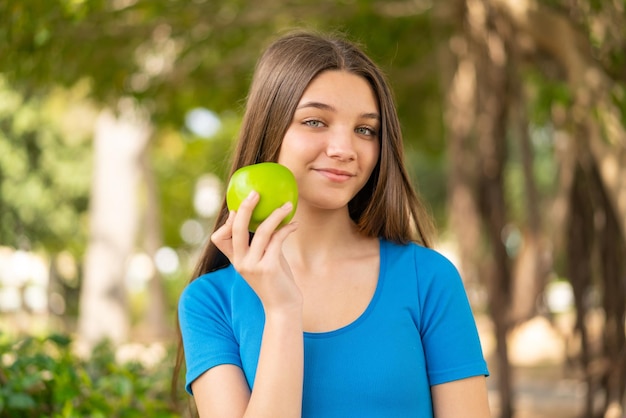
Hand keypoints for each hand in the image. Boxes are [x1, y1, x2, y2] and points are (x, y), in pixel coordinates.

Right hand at [211, 191, 301, 311]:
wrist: (283, 307)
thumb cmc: (276, 282)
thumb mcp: (265, 260)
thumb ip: (263, 242)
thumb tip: (271, 218)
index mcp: (236, 260)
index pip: (219, 238)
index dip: (226, 222)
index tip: (236, 208)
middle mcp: (240, 262)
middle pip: (237, 228)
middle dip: (245, 208)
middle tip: (256, 193)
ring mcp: (253, 265)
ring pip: (261, 231)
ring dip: (276, 215)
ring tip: (288, 205)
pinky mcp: (268, 267)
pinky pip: (277, 239)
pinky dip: (287, 229)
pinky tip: (294, 224)